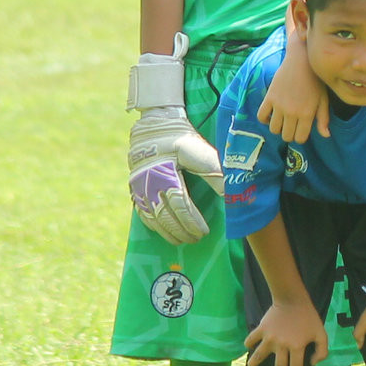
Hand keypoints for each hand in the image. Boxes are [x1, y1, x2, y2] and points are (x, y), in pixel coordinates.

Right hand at [127, 106, 223, 243]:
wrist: (156, 124)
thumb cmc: (182, 139)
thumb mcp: (201, 152)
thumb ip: (214, 173)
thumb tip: (230, 194)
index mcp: (166, 174)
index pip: (180, 205)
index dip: (192, 222)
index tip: (204, 232)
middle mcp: (149, 183)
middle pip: (166, 216)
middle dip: (182, 230)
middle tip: (196, 239)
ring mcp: (139, 187)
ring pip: (152, 217)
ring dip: (167, 232)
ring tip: (182, 240)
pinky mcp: (135, 187)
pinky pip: (142, 212)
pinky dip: (153, 225)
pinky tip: (163, 231)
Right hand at [245, 298, 326, 365]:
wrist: (293, 300)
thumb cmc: (308, 317)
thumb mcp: (321, 333)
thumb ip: (322, 350)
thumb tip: (313, 364)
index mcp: (297, 347)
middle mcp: (282, 345)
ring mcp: (269, 338)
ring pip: (258, 356)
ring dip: (254, 364)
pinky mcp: (261, 329)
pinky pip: (251, 340)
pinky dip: (249, 344)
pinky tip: (250, 348)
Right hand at [257, 48, 329, 141]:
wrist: (301, 60)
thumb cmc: (316, 80)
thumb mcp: (324, 100)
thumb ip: (323, 119)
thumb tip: (325, 135)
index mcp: (307, 114)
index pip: (300, 138)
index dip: (300, 137)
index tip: (301, 131)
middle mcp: (292, 112)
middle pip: (286, 136)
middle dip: (290, 134)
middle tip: (292, 126)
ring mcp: (279, 105)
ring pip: (273, 129)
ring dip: (278, 128)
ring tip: (283, 121)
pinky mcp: (269, 97)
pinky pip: (261, 116)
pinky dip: (265, 119)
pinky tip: (272, 115)